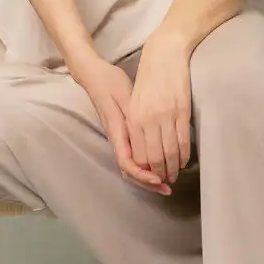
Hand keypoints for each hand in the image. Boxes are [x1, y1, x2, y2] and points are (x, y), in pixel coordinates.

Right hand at [73, 53, 172, 195]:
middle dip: (148, 183)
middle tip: (168, 188)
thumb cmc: (110, 83)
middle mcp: (117, 140)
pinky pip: (133, 158)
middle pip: (130, 171)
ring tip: (165, 184)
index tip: (158, 178)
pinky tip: (157, 167)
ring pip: (131, 167)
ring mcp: (120, 139)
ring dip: (148, 177)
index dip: (143, 174)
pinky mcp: (124, 136)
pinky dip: (145, 167)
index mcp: (117, 132)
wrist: (96, 76)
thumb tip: (147, 135)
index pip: (127, 163)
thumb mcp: (125, 96)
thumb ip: (135, 116)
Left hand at [127, 32, 192, 186]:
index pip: (139, 154)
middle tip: (165, 181)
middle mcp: (149, 119)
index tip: (151, 177)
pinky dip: (184, 154)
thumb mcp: (135, 99)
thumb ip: (136, 122)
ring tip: (175, 175)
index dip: (145, 170)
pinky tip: (184, 160)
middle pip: (155, 157)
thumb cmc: (148, 75)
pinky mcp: (182, 110)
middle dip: (160, 173)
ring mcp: (167, 116)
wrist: (165, 52)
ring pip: (170, 151)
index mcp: (134, 117)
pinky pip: (183, 140)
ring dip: (173, 167)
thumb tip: (142, 145)